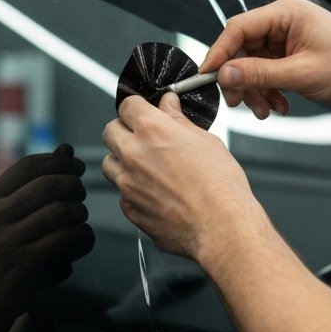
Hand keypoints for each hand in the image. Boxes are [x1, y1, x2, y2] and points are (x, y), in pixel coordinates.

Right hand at [0, 144, 93, 324]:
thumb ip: (34, 183)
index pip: (29, 166)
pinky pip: (65, 238)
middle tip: (80, 198)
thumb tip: (66, 149)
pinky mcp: (23, 263)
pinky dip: (81, 237)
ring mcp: (6, 240)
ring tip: (79, 220)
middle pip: (49, 185)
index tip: (77, 168)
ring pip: (61, 211)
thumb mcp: (5, 214)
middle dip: (74, 187)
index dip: (59, 162)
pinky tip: (80, 239)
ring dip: (80, 214)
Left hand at [102, 94, 265, 261]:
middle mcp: (133, 153)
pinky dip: (133, 190)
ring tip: (148, 168)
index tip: (144, 112)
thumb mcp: (205, 140)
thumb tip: (168, 105)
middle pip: (110, 131)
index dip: (137, 107)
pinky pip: (122, 192)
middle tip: (144, 138)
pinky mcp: (129, 208)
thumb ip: (178, 120)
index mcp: (152, 129)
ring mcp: (127, 183)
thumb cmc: (220, 185)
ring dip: (122, 161)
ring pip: (109, 163)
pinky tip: (156, 193)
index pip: (128, 105)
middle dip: (124, 131)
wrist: (220, 226)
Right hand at [201, 0, 330, 118]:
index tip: (207, 77)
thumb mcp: (302, 74)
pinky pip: (266, 71)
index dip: (219, 54)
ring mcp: (286, 37)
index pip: (238, 28)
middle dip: (241, 79)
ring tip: (267, 110)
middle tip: (239, 103)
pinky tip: (279, 105)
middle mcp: (283, 20)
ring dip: (255, 89)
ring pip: (252, 63)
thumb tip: (225, 75)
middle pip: (242, 48)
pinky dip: (268, 90)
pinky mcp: (290, 52)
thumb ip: (259, 74)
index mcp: (285, 13)